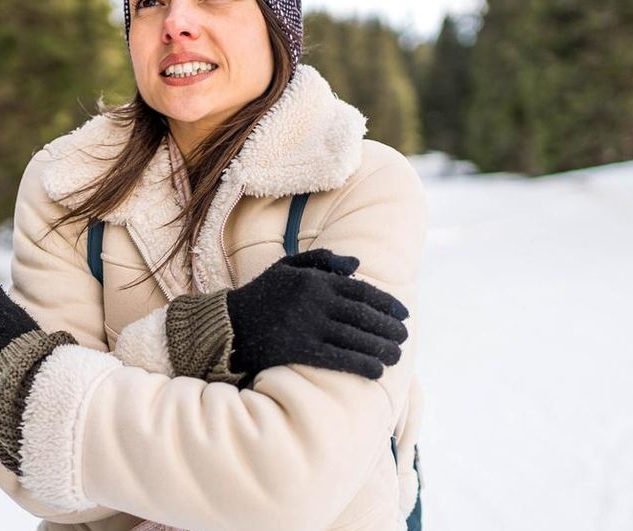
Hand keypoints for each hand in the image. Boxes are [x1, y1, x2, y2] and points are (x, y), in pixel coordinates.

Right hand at [228, 249, 408, 378]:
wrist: (228, 324)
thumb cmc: (261, 295)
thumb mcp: (287, 267)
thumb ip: (322, 261)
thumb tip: (357, 264)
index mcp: (314, 280)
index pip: (361, 291)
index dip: (387, 304)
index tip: (404, 314)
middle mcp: (314, 301)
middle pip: (363, 316)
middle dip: (388, 328)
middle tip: (405, 338)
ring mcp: (307, 326)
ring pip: (355, 338)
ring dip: (381, 348)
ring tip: (396, 356)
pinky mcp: (299, 350)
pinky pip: (338, 358)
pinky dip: (361, 364)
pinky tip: (377, 371)